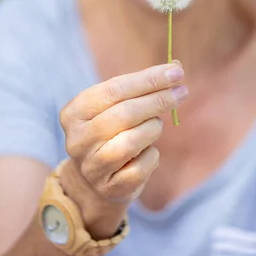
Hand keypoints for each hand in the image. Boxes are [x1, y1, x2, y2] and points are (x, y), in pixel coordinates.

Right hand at [59, 62, 186, 235]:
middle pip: (125, 114)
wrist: (97, 180)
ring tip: (156, 124)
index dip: (148, 79)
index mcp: (74, 112)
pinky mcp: (110, 188)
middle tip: (181, 92)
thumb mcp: (118, 105)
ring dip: (154, 128)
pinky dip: (152, 155)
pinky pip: (142, 166)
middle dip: (158, 100)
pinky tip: (148, 151)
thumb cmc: (112, 131)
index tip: (176, 72)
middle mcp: (77, 140)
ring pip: (132, 140)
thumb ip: (143, 85)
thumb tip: (175, 67)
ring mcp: (91, 167)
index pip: (115, 89)